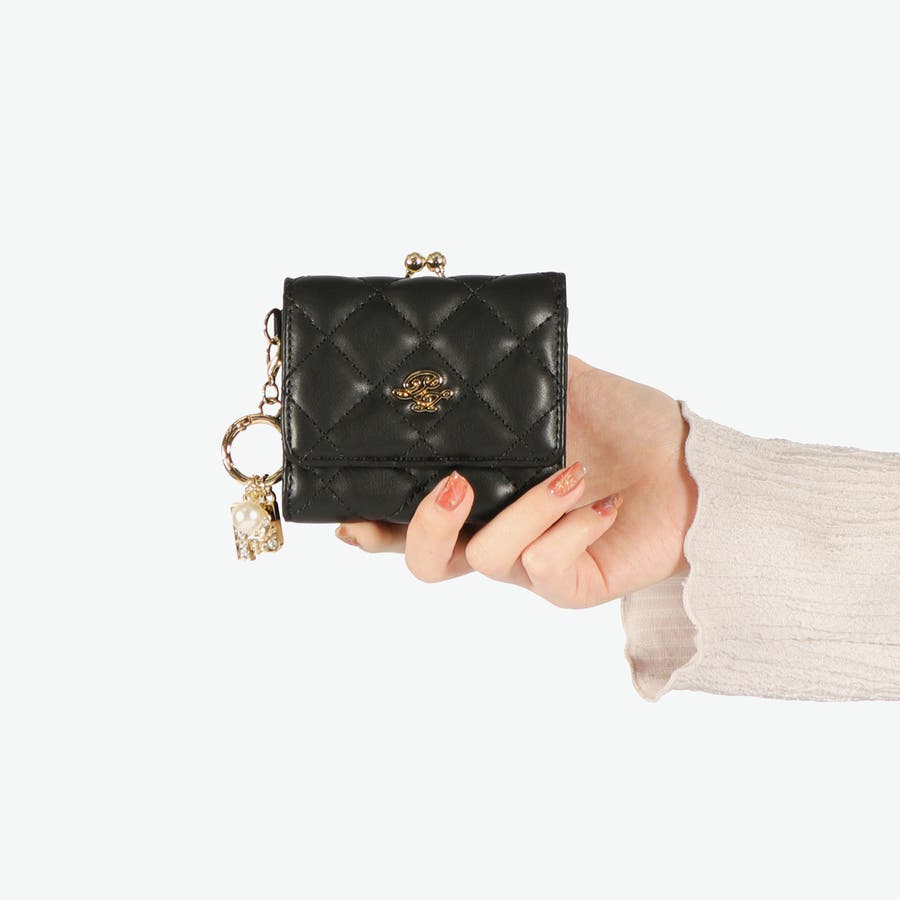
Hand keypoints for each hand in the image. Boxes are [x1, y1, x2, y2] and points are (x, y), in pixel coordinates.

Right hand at [335, 356, 696, 606]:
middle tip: (454, 487)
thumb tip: (466, 332)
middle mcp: (494, 532)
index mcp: (479, 492)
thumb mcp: (559, 386)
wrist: (686, 461)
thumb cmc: (620, 424)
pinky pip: (548, 572)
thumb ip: (512, 370)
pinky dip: (570, 531)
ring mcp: (530, 564)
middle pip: (426, 564)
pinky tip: (601, 503)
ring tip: (570, 472)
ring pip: (489, 561)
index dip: (372, 525)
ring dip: (527, 511)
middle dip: (423, 531)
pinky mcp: (571, 585)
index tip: (349, 516)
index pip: (409, 518)